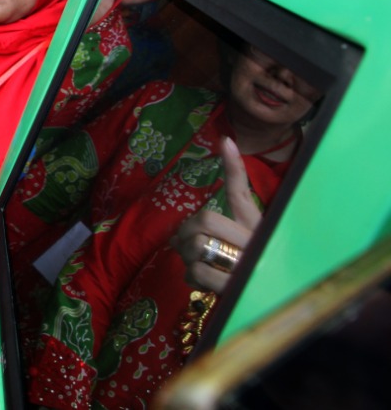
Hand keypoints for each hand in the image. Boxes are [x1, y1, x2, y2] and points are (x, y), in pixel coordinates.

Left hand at [171, 138, 261, 292]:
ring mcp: (248, 266)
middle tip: (182, 244)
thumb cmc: (245, 270)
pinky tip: (202, 282)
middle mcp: (256, 243)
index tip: (225, 141)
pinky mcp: (237, 289)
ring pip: (197, 246)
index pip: (242, 194)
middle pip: (206, 219)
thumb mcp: (237, 241)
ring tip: (195, 264)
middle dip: (185, 231)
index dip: (233, 167)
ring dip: (185, 256)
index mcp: (256, 227)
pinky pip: (198, 272)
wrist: (266, 307)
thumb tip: (215, 166)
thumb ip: (216, 220)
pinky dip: (192, 278)